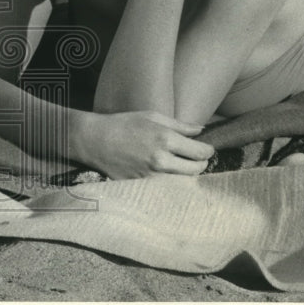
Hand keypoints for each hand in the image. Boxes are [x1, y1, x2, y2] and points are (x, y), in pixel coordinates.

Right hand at [73, 110, 213, 179]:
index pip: (201, 152)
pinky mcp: (143, 186)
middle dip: (200, 163)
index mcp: (165, 139)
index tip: (205, 148)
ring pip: (184, 182)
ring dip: (187, 174)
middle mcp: (161, 160)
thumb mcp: (152, 116)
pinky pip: (167, 188)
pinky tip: (168, 174)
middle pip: (197, 170)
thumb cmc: (124, 124)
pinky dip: (172, 182)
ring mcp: (152, 176)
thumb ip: (180, 125)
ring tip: (182, 166)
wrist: (96, 141)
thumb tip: (201, 130)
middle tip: (195, 158)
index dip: (207, 150)